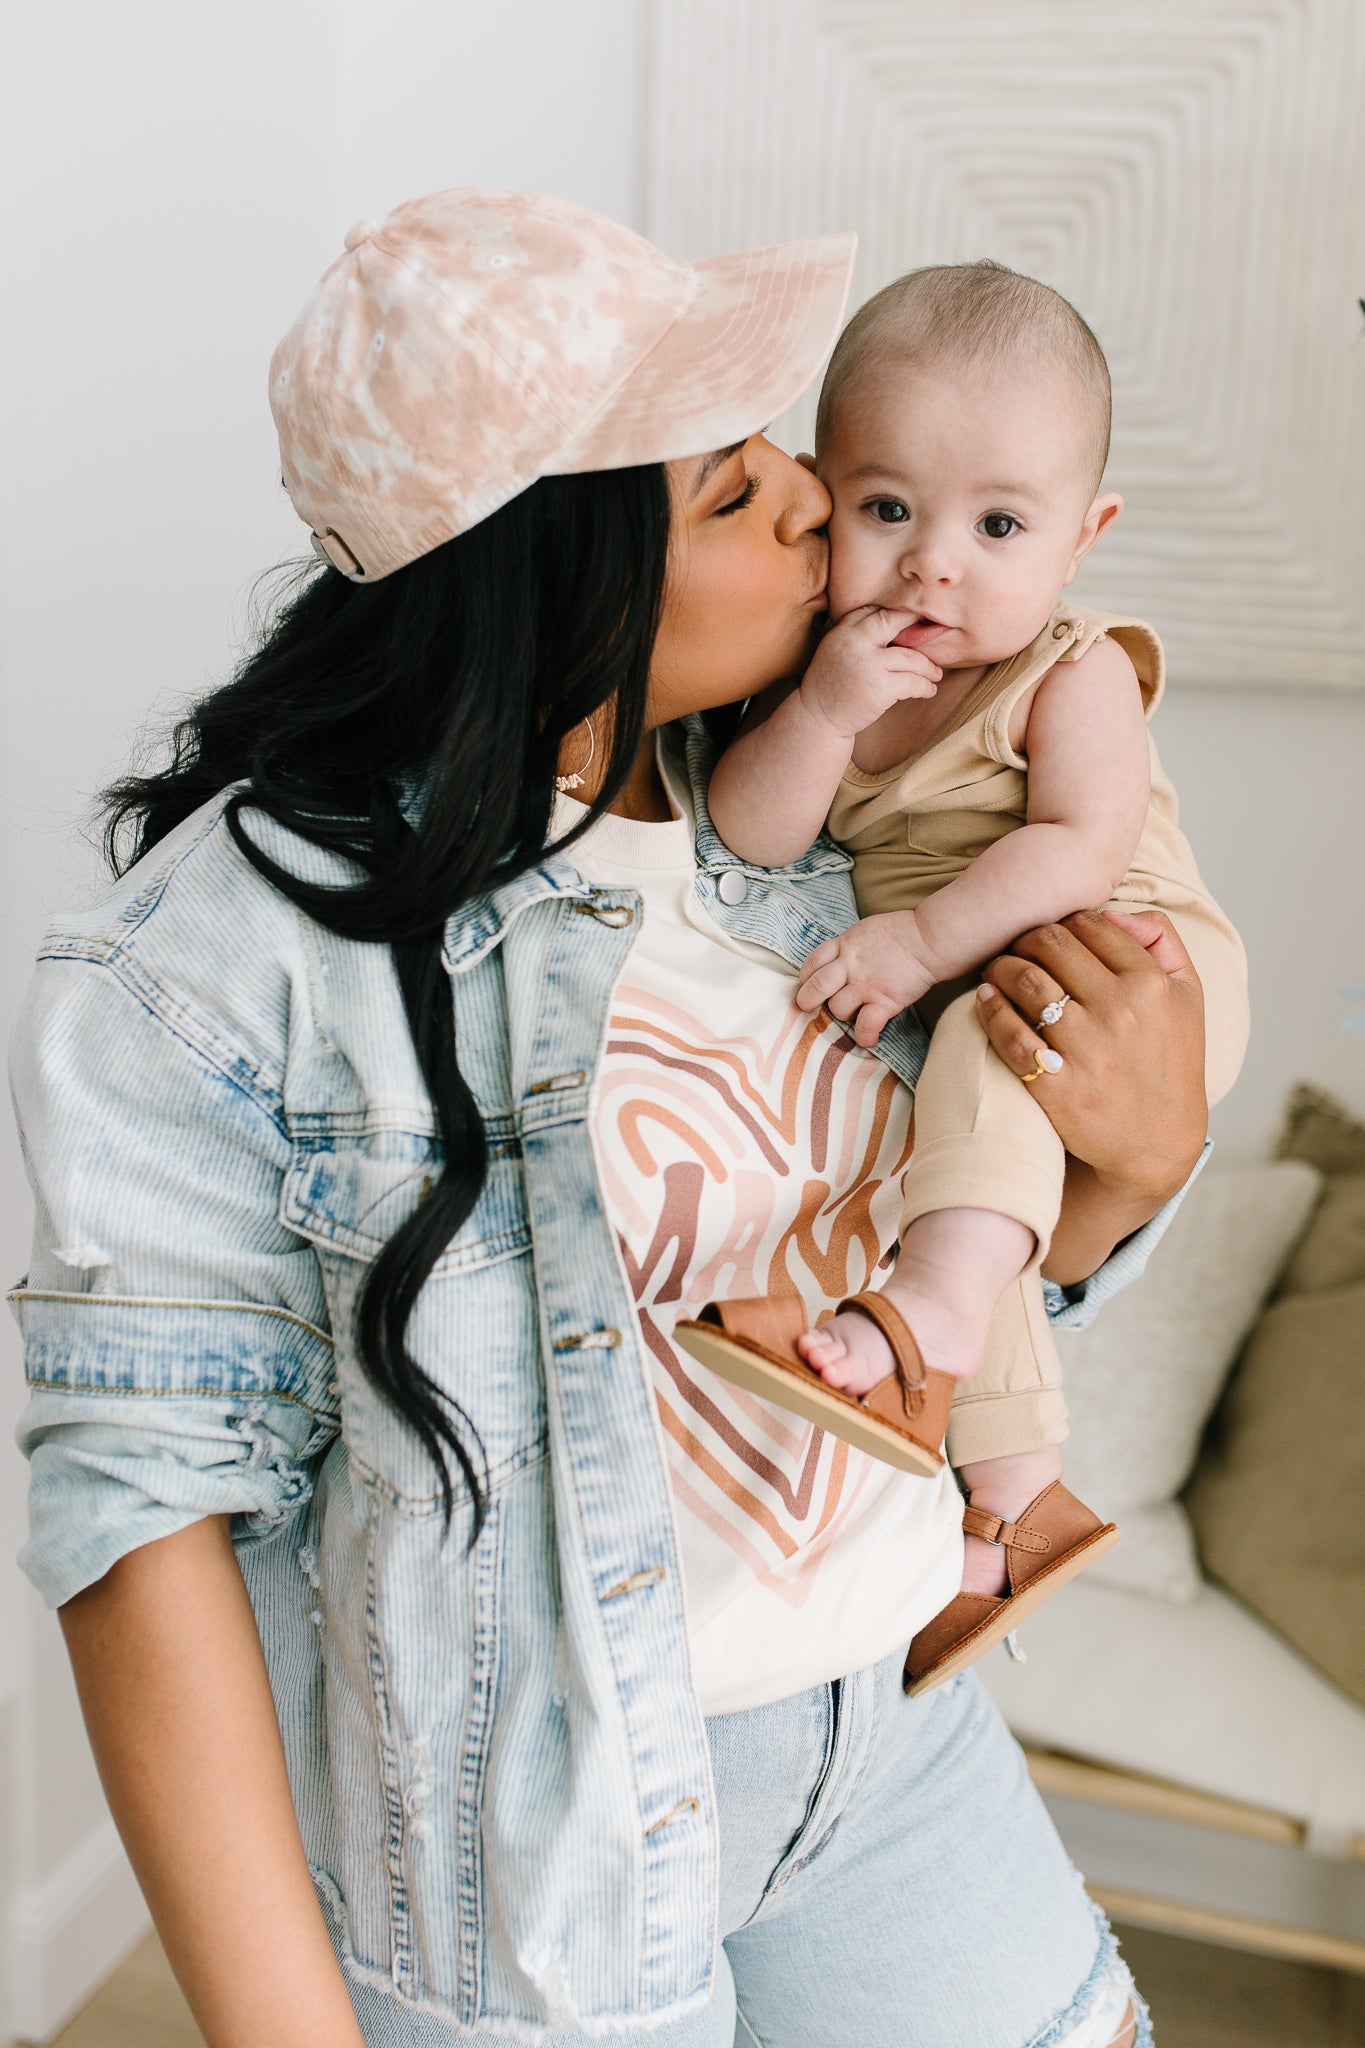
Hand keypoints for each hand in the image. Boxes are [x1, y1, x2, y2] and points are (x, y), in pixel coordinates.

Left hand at [797, 911, 935, 1045]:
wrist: (930, 938)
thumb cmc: (902, 933)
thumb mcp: (865, 931)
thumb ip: (848, 947)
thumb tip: (837, 960)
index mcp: (844, 945)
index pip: (812, 963)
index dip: (805, 978)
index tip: (809, 986)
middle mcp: (850, 966)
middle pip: (815, 987)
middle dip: (807, 1001)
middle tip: (810, 1007)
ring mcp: (866, 985)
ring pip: (838, 1009)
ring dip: (843, 1015)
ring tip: (856, 1013)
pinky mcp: (885, 1001)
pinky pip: (865, 1026)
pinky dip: (864, 1036)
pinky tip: (868, 1039)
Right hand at [799, 604, 941, 740]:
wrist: (817, 718)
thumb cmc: (831, 686)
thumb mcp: (835, 651)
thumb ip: (856, 636)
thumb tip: (893, 623)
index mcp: (842, 631)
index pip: (872, 610)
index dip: (894, 613)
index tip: (910, 619)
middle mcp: (854, 642)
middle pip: (893, 621)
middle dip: (915, 624)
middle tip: (931, 631)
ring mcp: (868, 664)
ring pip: (910, 657)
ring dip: (928, 667)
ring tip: (935, 674)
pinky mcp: (880, 688)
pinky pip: (913, 682)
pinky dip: (926, 687)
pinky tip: (930, 690)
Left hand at [976, 908, 1207, 1282]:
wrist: (1158, 1144)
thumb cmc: (1169, 1063)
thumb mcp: (1187, 996)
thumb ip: (1162, 939)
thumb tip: (1114, 911)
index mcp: (1152, 984)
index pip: (1090, 925)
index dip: (1063, 922)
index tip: (1049, 935)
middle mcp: (1121, 1011)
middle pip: (1051, 944)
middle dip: (1024, 939)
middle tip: (1014, 949)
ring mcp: (1087, 1049)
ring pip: (1025, 981)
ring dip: (1000, 968)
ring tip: (994, 973)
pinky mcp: (1058, 1086)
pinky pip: (1010, 1034)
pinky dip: (990, 1011)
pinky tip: (985, 1001)